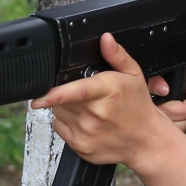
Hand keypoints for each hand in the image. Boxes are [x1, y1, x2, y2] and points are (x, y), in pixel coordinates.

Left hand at [30, 33, 185, 185]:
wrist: (147, 141)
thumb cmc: (139, 107)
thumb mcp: (134, 76)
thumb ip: (117, 56)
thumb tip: (106, 38)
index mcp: (108, 92)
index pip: (76, 92)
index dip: (54, 94)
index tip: (39, 97)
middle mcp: (96, 114)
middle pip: (61, 98)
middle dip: (65, 92)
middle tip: (86, 95)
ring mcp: (87, 133)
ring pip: (58, 112)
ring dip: (65, 107)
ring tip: (87, 108)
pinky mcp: (81, 147)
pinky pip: (59, 128)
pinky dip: (66, 122)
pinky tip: (85, 121)